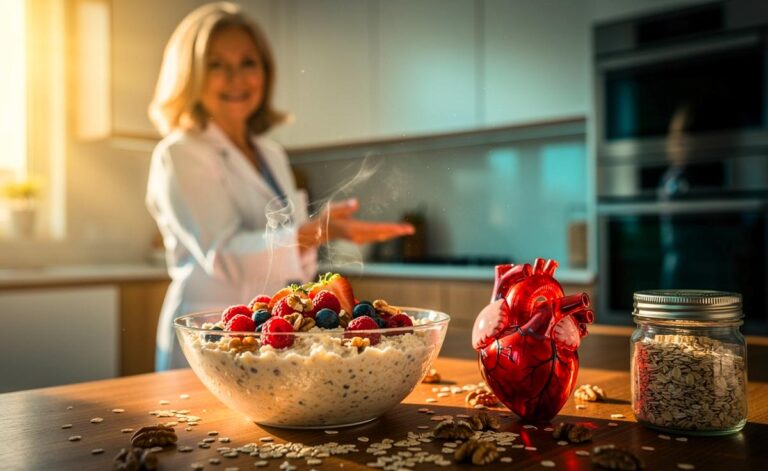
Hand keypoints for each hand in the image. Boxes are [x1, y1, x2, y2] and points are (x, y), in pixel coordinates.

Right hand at [298, 198, 413, 252]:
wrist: (320, 231)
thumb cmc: (326, 218)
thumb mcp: (332, 210)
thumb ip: (344, 207)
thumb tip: (356, 203)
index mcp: (353, 230)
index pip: (375, 229)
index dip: (389, 228)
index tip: (400, 228)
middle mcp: (359, 237)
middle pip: (381, 234)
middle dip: (396, 232)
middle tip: (411, 229)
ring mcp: (361, 239)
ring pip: (381, 236)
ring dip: (394, 233)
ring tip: (408, 230)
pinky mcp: (362, 238)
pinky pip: (378, 236)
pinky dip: (388, 233)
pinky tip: (396, 231)